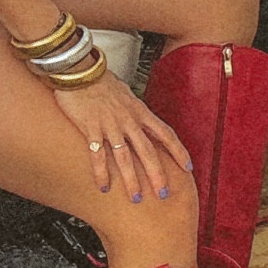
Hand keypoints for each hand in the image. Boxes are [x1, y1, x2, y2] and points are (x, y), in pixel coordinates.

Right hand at [50, 66, 192, 203]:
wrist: (79, 70)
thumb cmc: (101, 81)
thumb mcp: (126, 94)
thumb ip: (135, 111)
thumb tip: (143, 122)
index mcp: (139, 111)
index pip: (165, 133)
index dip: (178, 151)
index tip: (187, 168)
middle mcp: (128, 119)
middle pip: (148, 150)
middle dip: (157, 174)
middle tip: (163, 194)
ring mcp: (110, 124)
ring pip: (124, 157)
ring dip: (131, 179)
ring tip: (136, 197)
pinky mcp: (91, 127)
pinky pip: (97, 154)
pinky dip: (101, 172)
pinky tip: (104, 186)